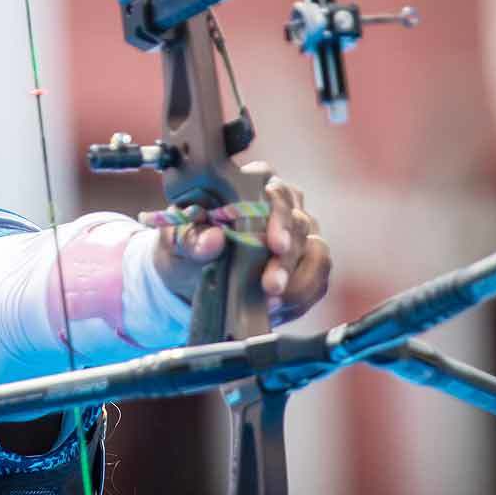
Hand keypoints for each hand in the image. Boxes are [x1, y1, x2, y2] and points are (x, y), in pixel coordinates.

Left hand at [149, 161, 331, 325]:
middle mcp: (282, 206)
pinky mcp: (307, 264)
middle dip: (287, 259)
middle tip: (271, 285)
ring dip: (297, 281)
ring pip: (316, 252)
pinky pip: (318, 280)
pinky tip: (279, 308)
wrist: (191, 277)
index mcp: (250, 186)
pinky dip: (301, 297)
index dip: (279, 216)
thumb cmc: (186, 246)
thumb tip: (213, 239)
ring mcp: (299, 235)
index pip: (276, 191)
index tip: (274, 244)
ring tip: (272, 301)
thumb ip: (191, 238)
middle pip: (299, 223)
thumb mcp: (177, 242)